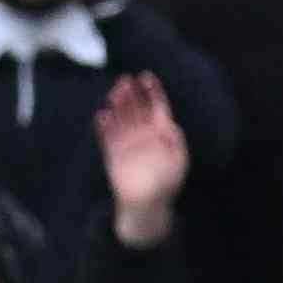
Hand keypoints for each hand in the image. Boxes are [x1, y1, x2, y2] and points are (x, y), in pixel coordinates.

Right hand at [97, 71, 187, 239]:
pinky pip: (106, 135)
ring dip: (118, 104)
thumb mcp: (179, 161)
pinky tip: (103, 115)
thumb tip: (169, 124)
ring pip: (121, 117)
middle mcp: (143, 132)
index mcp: (161, 132)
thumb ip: (175, 141)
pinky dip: (104, 126)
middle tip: (125, 83)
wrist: (147, 205)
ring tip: (115, 94)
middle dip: (131, 94)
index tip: (146, 77)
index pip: (156, 105)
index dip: (152, 90)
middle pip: (136, 107)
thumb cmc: (166, 183)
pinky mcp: (112, 152)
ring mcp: (127, 141)